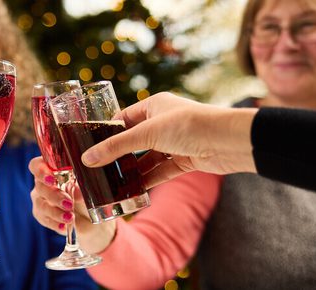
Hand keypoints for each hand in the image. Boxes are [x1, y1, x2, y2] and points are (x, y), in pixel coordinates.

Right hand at [28, 157, 115, 253]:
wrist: (93, 219)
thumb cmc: (89, 195)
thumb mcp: (89, 190)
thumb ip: (82, 189)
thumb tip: (77, 192)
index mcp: (52, 169)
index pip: (36, 165)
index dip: (40, 171)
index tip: (52, 179)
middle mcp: (43, 183)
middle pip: (39, 187)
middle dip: (54, 196)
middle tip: (69, 204)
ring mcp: (41, 199)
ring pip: (41, 205)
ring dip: (55, 212)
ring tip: (70, 218)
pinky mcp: (42, 216)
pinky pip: (44, 219)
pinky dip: (55, 224)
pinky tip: (64, 227)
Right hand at [81, 92, 257, 188]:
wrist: (229, 142)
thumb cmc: (190, 125)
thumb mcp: (147, 134)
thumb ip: (117, 147)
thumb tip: (87, 158)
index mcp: (154, 106)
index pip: (123, 119)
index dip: (107, 133)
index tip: (89, 148)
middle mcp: (163, 122)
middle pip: (133, 141)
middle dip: (118, 157)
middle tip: (96, 170)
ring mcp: (173, 142)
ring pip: (146, 159)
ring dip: (131, 172)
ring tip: (111, 185)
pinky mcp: (184, 160)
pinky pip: (159, 172)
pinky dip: (147, 181)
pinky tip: (131, 191)